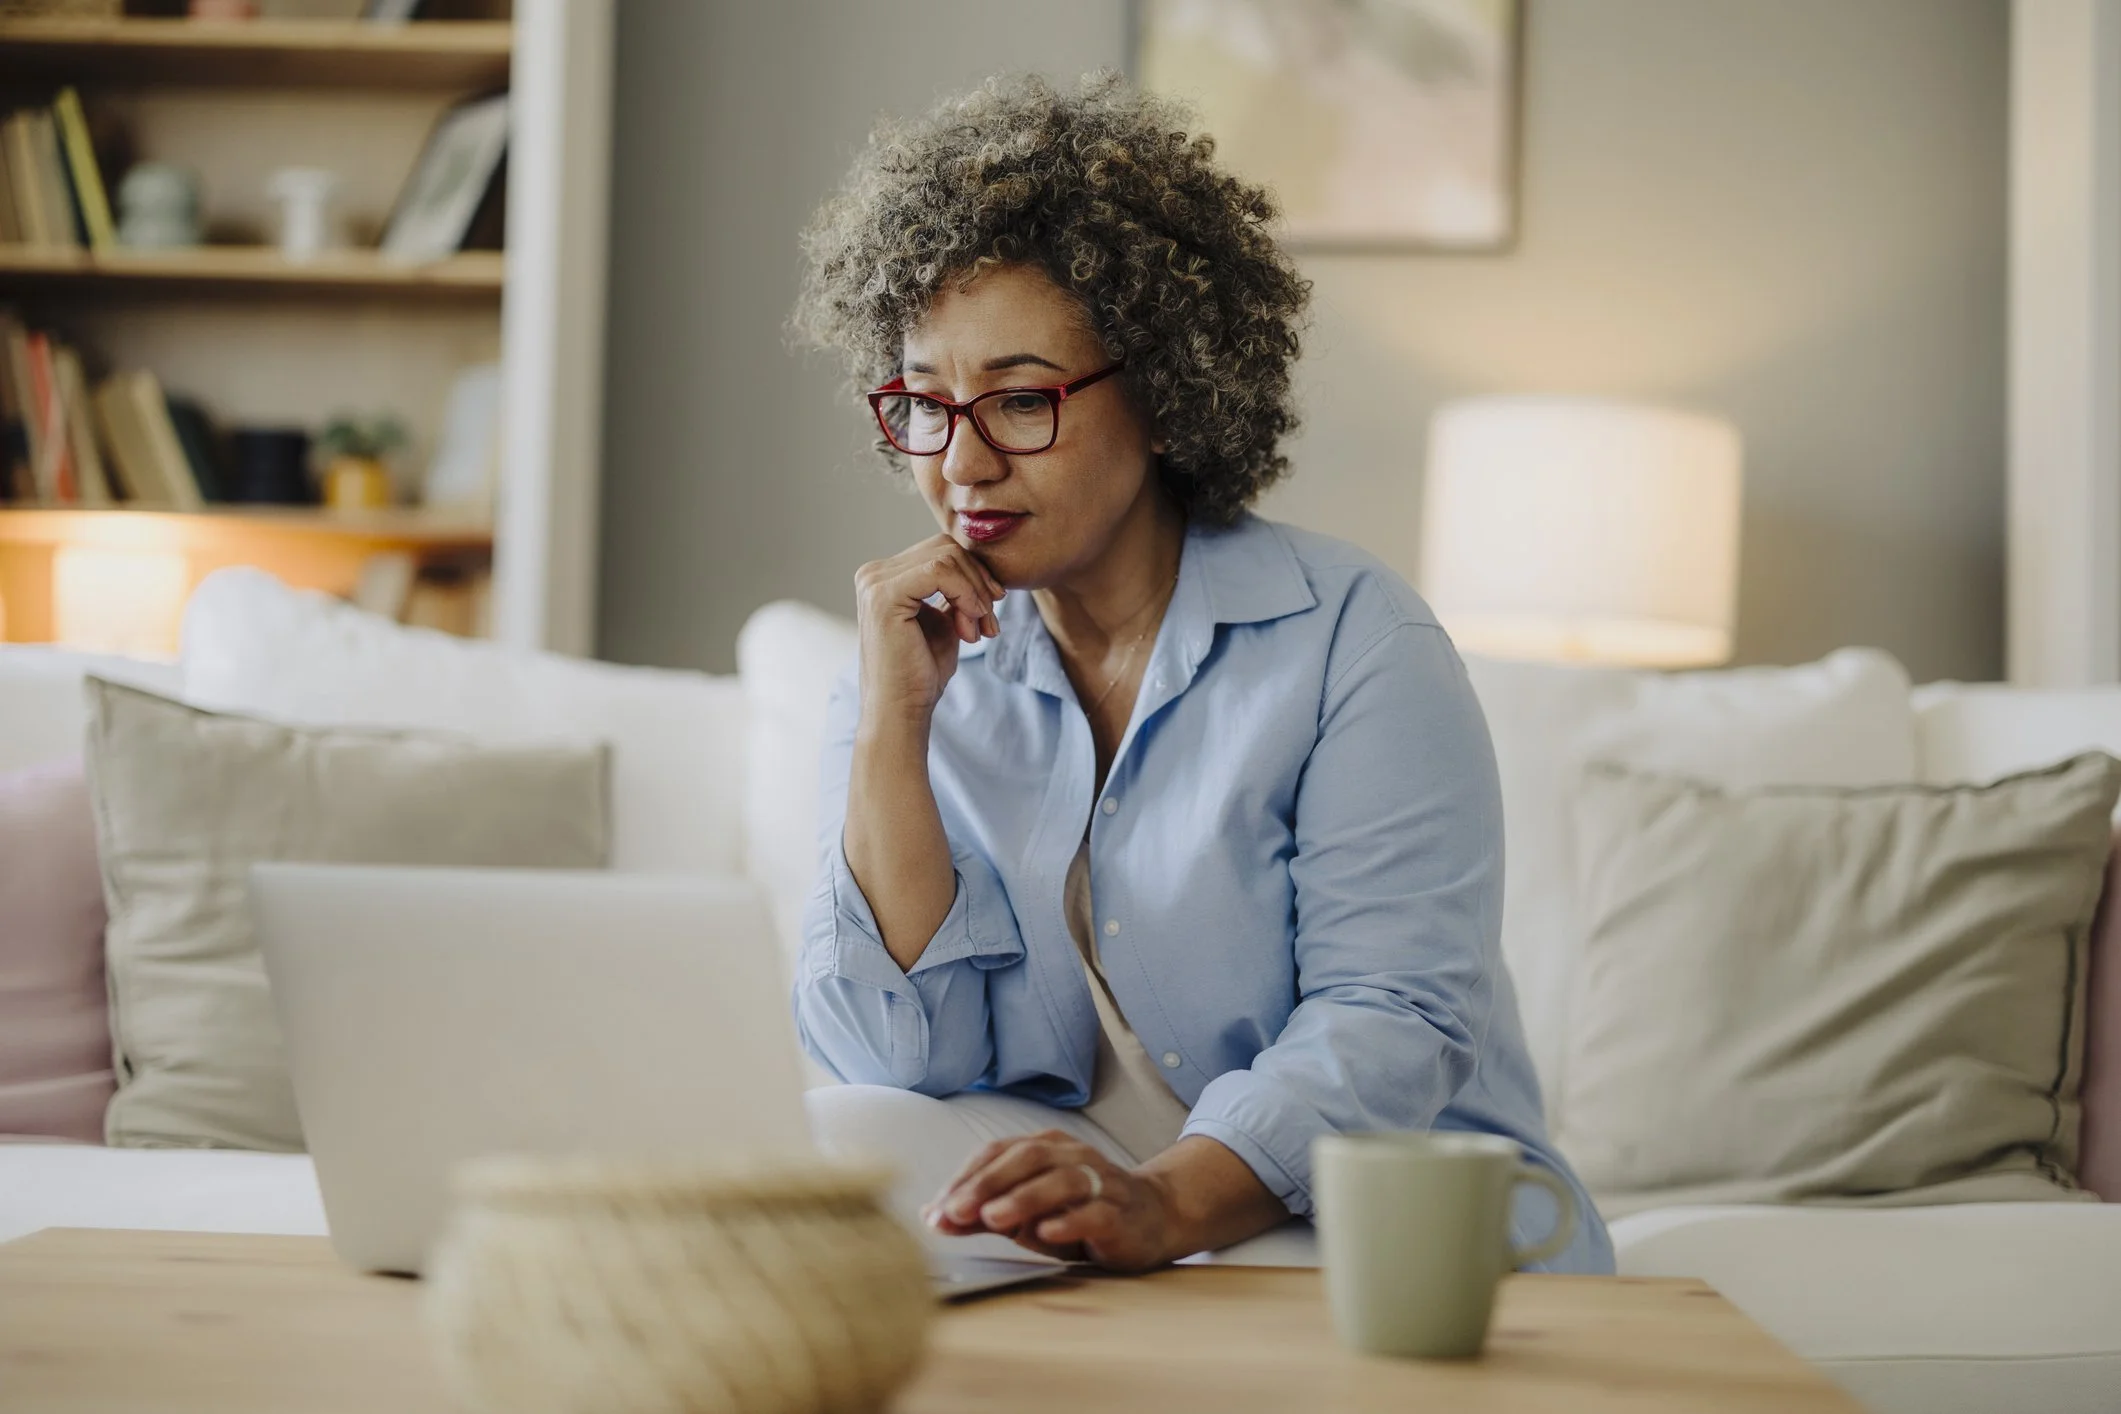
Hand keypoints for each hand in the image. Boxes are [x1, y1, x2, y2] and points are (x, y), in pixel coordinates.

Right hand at [854, 534, 1003, 727]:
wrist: (900, 710)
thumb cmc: (921, 673)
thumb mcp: (944, 621)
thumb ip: (954, 591)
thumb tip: (981, 566)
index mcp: (884, 577)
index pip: (942, 551)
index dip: (975, 576)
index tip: (991, 612)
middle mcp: (873, 573)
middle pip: (946, 547)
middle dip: (979, 582)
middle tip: (989, 624)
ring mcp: (874, 581)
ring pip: (947, 557)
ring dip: (976, 594)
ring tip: (978, 631)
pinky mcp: (884, 595)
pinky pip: (941, 570)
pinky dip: (967, 595)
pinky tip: (969, 626)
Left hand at [920, 1130, 1178, 1272]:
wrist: (1151, 1217)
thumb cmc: (1078, 1211)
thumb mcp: (1027, 1212)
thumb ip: (984, 1213)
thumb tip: (934, 1217)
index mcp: (1046, 1148)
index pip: (998, 1152)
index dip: (966, 1177)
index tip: (937, 1209)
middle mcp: (1073, 1156)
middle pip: (1027, 1158)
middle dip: (988, 1184)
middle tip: (956, 1210)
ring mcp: (1100, 1182)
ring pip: (1062, 1181)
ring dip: (1024, 1198)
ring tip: (994, 1218)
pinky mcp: (1121, 1213)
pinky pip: (1096, 1212)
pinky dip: (1069, 1220)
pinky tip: (1046, 1232)